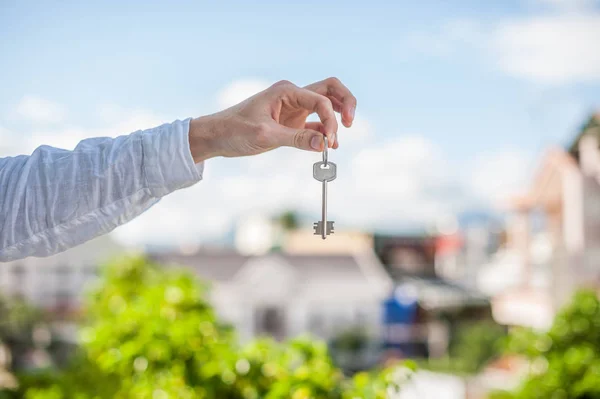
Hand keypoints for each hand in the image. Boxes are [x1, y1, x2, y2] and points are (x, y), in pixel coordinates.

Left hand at [188, 77, 356, 162]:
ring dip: (335, 119)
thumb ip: (297, 139)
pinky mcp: (291, 122)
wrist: (216, 136)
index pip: (320, 99)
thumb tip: (325, 143)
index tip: (329, 140)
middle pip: (330, 90)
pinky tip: (327, 146)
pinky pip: (315, 123)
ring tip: (335, 142)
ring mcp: (293, 108)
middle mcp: (293, 96)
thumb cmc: (235, 130)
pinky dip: (324, 132)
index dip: (331, 119)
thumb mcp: (266, 136)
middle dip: (344, 104)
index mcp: (286, 91)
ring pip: (325, 106)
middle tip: (349, 123)